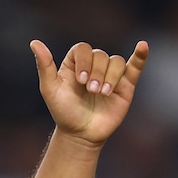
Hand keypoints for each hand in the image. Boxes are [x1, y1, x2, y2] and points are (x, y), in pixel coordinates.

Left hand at [31, 39, 147, 147]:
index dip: (84, 61)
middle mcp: (94, 66)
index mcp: (76, 63)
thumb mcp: (50, 89)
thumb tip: (34, 42)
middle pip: (100, 55)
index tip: (80, 81)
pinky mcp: (125, 85)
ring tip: (102, 93)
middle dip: (96, 73)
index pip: (83, 49)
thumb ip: (44, 66)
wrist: (81, 134)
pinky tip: (143, 46)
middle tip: (91, 92)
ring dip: (110, 77)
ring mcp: (110, 75)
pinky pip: (135, 66)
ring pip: (115, 62)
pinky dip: (140, 56)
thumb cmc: (64, 112)